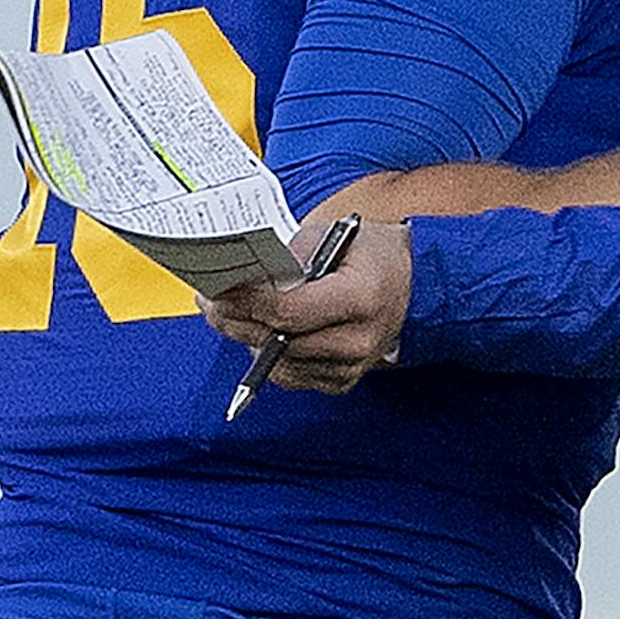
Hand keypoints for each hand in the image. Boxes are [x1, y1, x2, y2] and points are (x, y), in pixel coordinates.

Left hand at [201, 220, 413, 394]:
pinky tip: (254, 330)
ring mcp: (351, 367)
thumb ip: (291, 254)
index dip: (247, 301)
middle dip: (235, 319)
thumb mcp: (334, 236)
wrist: (411, 284)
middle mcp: (359, 340)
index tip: (216, 289)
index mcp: (362, 299)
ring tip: (223, 312)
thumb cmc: (370, 254)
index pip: (289, 310)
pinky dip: (266, 353)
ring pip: (277, 363)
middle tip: (208, 298)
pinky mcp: (340, 382)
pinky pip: (289, 375)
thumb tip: (244, 275)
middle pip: (277, 340)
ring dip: (245, 337)